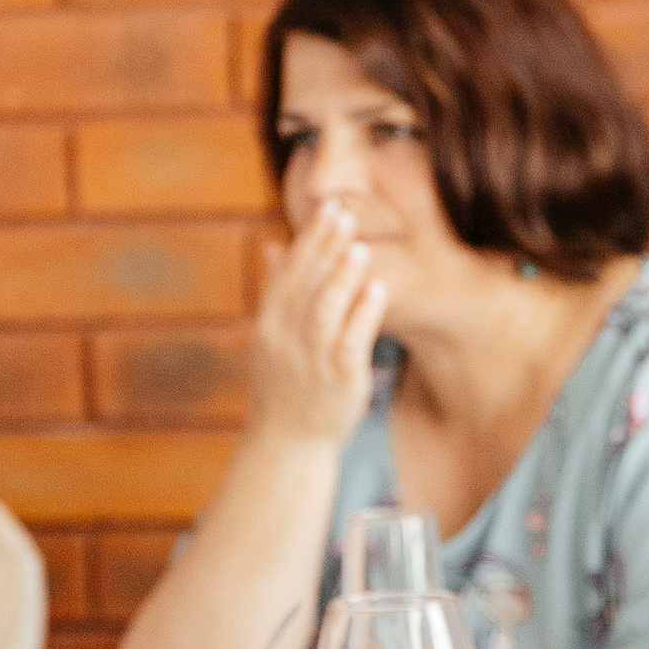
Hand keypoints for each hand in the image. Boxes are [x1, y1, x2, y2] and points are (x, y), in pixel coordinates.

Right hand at [245, 202, 383, 450]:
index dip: (308, 239)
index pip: (288, 273)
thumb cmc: (284, 384)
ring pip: (324, 311)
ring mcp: (311, 359)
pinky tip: (378, 290)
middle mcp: (286, 338)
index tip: (327, 206)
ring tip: (360, 246)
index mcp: (270, 323)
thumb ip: (277, 290)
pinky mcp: (338, 380)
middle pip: (304, 285)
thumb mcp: (272, 336)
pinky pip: (351, 342)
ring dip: (342, 277)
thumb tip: (275, 245)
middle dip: (323, 247)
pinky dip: (363, 315)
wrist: (287, 443)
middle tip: (343, 212)